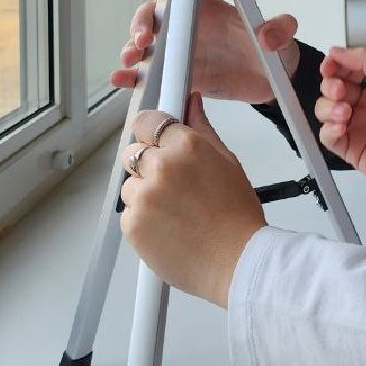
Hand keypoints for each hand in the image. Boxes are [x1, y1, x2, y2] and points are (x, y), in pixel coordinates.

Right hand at [111, 0, 299, 103]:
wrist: (272, 83)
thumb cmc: (273, 52)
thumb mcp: (283, 36)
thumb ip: (280, 29)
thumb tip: (268, 35)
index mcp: (210, 9)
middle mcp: (190, 28)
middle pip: (153, 17)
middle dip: (141, 24)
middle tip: (143, 40)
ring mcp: (182, 52)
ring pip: (147, 45)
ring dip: (133, 50)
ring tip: (132, 60)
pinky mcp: (180, 76)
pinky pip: (152, 74)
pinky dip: (135, 76)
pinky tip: (126, 79)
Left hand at [119, 95, 265, 307]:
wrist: (236, 262)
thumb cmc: (237, 216)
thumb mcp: (227, 162)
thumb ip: (202, 129)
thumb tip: (191, 103)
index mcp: (186, 146)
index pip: (148, 121)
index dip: (152, 132)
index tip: (155, 140)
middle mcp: (161, 167)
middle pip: (133, 152)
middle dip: (147, 164)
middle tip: (172, 184)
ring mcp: (144, 196)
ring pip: (129, 186)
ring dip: (144, 194)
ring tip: (174, 212)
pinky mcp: (132, 224)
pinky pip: (127, 214)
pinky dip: (142, 220)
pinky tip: (167, 227)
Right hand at [316, 47, 365, 211]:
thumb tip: (338, 51)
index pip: (347, 69)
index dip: (335, 65)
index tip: (328, 66)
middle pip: (332, 88)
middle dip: (330, 86)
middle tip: (340, 91)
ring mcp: (358, 127)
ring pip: (325, 110)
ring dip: (328, 108)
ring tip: (345, 113)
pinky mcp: (351, 149)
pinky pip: (326, 136)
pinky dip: (328, 129)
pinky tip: (341, 127)